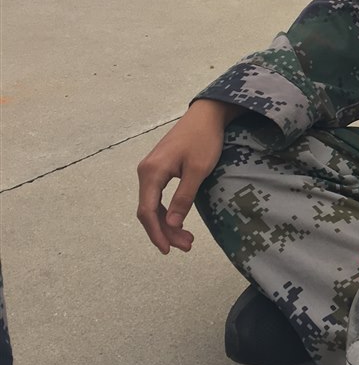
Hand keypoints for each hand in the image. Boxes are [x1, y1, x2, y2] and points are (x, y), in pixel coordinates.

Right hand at [136, 99, 240, 253]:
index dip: (156, 233)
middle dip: (165, 231)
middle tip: (187, 246)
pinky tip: (178, 222)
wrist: (206, 115)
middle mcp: (146, 171)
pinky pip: (157, 196)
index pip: (147, 211)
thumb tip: (170, 224)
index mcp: (152, 172)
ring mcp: (150, 169)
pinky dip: (167, 211)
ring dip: (167, 223)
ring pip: (153, 205)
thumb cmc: (204, 140)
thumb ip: (183, 198)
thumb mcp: (198, 171)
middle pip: (148, 210)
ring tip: (187, 240)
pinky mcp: (159, 169)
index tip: (168, 250)